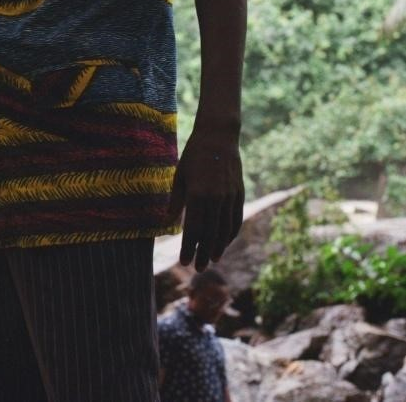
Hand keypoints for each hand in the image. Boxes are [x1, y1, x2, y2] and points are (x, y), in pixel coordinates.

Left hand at [166, 128, 243, 270]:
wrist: (218, 138)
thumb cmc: (193, 156)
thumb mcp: (179, 177)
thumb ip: (175, 202)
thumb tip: (166, 224)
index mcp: (198, 194)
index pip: (193, 229)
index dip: (188, 247)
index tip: (183, 262)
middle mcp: (216, 199)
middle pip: (210, 234)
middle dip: (203, 253)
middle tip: (197, 268)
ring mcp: (230, 197)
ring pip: (225, 230)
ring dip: (218, 247)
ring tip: (211, 260)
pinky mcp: (239, 195)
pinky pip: (236, 220)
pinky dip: (230, 234)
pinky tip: (224, 243)